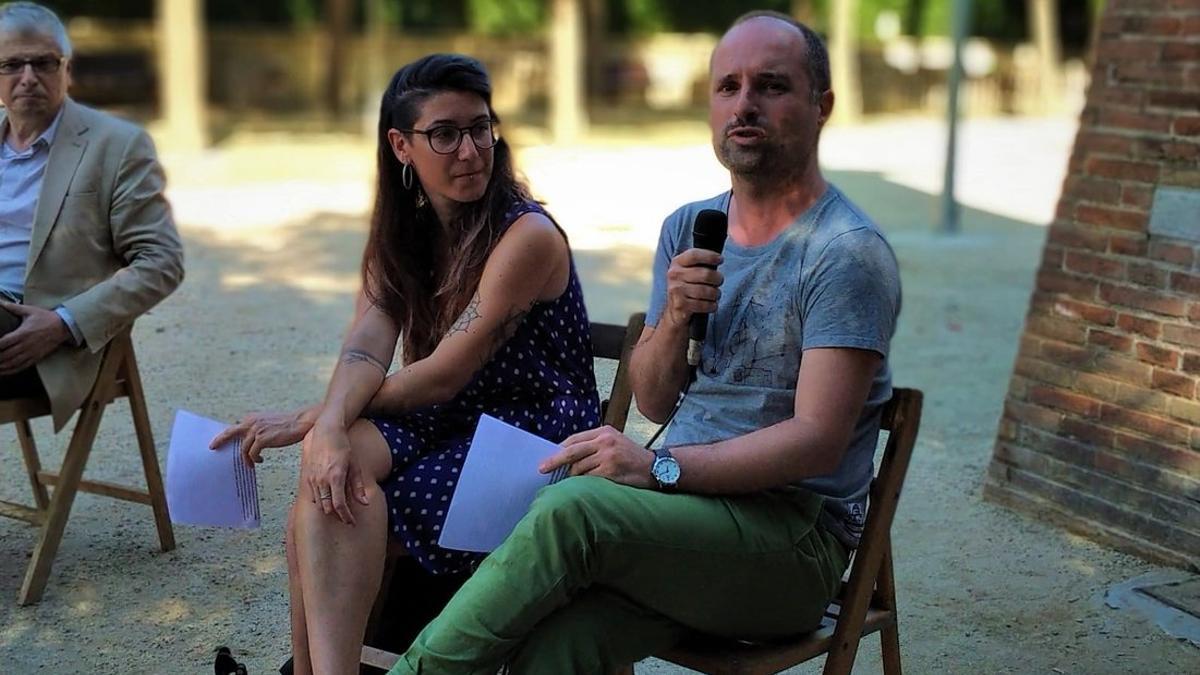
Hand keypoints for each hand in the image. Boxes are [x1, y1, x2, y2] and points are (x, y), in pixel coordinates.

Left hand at [0, 301, 71, 374]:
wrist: (63, 326)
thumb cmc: (46, 318)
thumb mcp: (30, 310)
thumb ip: (13, 307)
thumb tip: (1, 302)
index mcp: (23, 333)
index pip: (4, 342)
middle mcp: (26, 345)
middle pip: (6, 355)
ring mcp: (32, 352)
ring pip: (13, 363)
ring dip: (2, 366)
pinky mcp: (36, 357)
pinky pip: (22, 366)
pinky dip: (11, 370)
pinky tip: (4, 372)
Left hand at [210, 406, 317, 465]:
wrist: (301, 422)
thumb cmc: (289, 425)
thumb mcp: (269, 423)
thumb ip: (258, 429)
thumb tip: (250, 441)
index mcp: (253, 418)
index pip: (235, 427)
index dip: (226, 435)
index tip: (218, 441)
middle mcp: (252, 422)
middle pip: (230, 432)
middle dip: (220, 440)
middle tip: (212, 447)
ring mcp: (256, 430)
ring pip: (243, 448)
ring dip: (246, 458)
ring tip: (251, 464)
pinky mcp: (262, 438)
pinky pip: (252, 453)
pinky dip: (255, 459)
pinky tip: (260, 461)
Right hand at [300, 422, 369, 524]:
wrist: (325, 432)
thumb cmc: (342, 447)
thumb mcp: (354, 465)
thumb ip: (358, 486)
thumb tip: (364, 503)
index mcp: (336, 477)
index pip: (339, 505)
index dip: (346, 516)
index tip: (352, 522)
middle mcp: (322, 480)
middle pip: (327, 508)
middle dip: (337, 516)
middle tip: (346, 518)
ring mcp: (312, 478)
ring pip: (318, 503)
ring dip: (328, 509)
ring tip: (338, 510)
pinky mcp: (306, 476)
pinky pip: (312, 495)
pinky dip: (320, 501)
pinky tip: (328, 499)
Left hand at [540, 426, 654, 488]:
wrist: (656, 468)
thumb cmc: (632, 457)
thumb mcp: (614, 442)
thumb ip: (594, 445)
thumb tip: (567, 455)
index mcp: (604, 431)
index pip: (574, 439)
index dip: (559, 449)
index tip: (547, 457)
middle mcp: (605, 441)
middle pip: (571, 451)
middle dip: (554, 461)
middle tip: (541, 469)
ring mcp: (608, 456)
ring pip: (579, 468)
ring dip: (575, 477)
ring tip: (584, 480)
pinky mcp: (610, 471)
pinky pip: (588, 479)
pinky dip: (585, 483)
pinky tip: (589, 485)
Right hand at [664, 249, 723, 327]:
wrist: (675, 311)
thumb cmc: (687, 288)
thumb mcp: (688, 271)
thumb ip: (700, 263)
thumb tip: (718, 258)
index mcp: (677, 263)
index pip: (694, 255)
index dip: (710, 256)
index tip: (720, 260)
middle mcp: (674, 275)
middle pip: (705, 274)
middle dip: (718, 279)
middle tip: (719, 281)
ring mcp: (676, 291)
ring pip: (707, 291)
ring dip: (716, 294)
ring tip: (715, 295)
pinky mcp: (681, 306)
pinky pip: (705, 305)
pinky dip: (712, 306)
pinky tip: (711, 305)